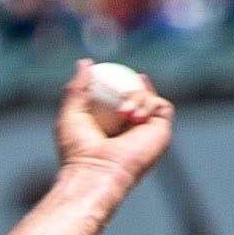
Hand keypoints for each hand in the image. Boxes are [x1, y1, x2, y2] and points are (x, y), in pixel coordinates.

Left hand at [54, 59, 173, 190]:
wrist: (96, 171)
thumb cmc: (78, 150)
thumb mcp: (71, 114)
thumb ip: (77, 88)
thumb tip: (85, 62)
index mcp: (111, 129)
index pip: (120, 100)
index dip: (122, 83)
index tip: (118, 71)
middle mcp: (131, 132)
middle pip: (139, 97)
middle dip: (134, 86)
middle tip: (130, 78)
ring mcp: (147, 133)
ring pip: (151, 98)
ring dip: (137, 96)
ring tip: (123, 112)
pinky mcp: (161, 134)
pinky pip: (162, 107)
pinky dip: (148, 103)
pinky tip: (134, 114)